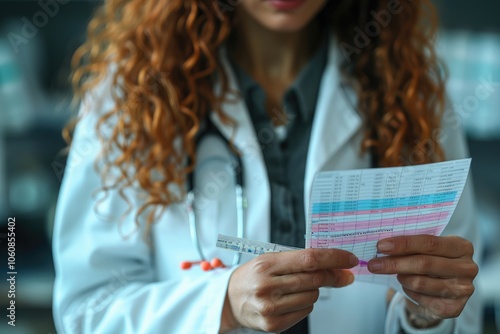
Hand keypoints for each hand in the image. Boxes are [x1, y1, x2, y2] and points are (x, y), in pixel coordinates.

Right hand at [221, 248, 357, 332]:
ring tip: (296, 286)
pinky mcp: (273, 325)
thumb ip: (301, 261)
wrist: (229, 299)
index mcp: (266, 264)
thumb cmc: (253, 276)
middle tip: (342, 273)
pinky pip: (306, 311)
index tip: (350, 259)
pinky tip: (291, 299)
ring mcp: (270, 308)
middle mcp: (266, 286)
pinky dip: (305, 303)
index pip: (309, 259)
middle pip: (314, 279)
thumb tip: (338, 267)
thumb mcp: (271, 259)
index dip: (334, 258)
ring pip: (313, 296)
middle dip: (333, 275)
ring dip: (314, 290)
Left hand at [368, 235, 477, 324]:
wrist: (445, 287)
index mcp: (462, 247)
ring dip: (401, 278)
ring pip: (419, 283)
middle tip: (373, 264)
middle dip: (394, 263)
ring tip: (398, 275)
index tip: (381, 246)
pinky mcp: (454, 308)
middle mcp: (467, 268)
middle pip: (424, 264)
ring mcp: (463, 290)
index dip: (403, 244)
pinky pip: (420, 299)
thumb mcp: (427, 249)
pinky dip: (408, 291)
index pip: (429, 243)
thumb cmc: (432, 260)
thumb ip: (412, 245)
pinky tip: (409, 286)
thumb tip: (381, 245)